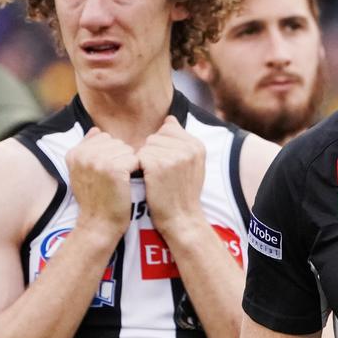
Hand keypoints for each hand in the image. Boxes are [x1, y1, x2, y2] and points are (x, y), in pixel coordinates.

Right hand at [67, 127, 137, 240]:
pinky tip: (127, 184)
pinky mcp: (114, 169)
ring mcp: (98, 161)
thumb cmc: (95, 199)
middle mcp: (83, 155)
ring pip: (127, 150)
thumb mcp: (82, 173)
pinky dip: (136, 171)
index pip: (103, 138)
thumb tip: (96, 130)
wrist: (98, 224)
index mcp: (74, 153)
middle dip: (121, 158)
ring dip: (128, 165)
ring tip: (119, 183)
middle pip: (116, 143)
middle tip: (113, 180)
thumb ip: (87, 149)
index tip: (105, 173)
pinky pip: (134, 159)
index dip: (111, 154)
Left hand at [139, 117, 206, 237]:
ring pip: (146, 145)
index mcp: (197, 145)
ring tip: (156, 178)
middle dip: (153, 152)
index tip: (167, 163)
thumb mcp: (192, 165)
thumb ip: (182, 141)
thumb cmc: (182, 193)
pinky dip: (140, 168)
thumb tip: (168, 119)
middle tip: (162, 173)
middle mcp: (188, 147)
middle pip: (156, 136)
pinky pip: (139, 156)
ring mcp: (174, 155)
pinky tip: (149, 180)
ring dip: (146, 161)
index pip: (169, 128)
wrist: (182, 218)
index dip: (162, 145)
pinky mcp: (158, 165)